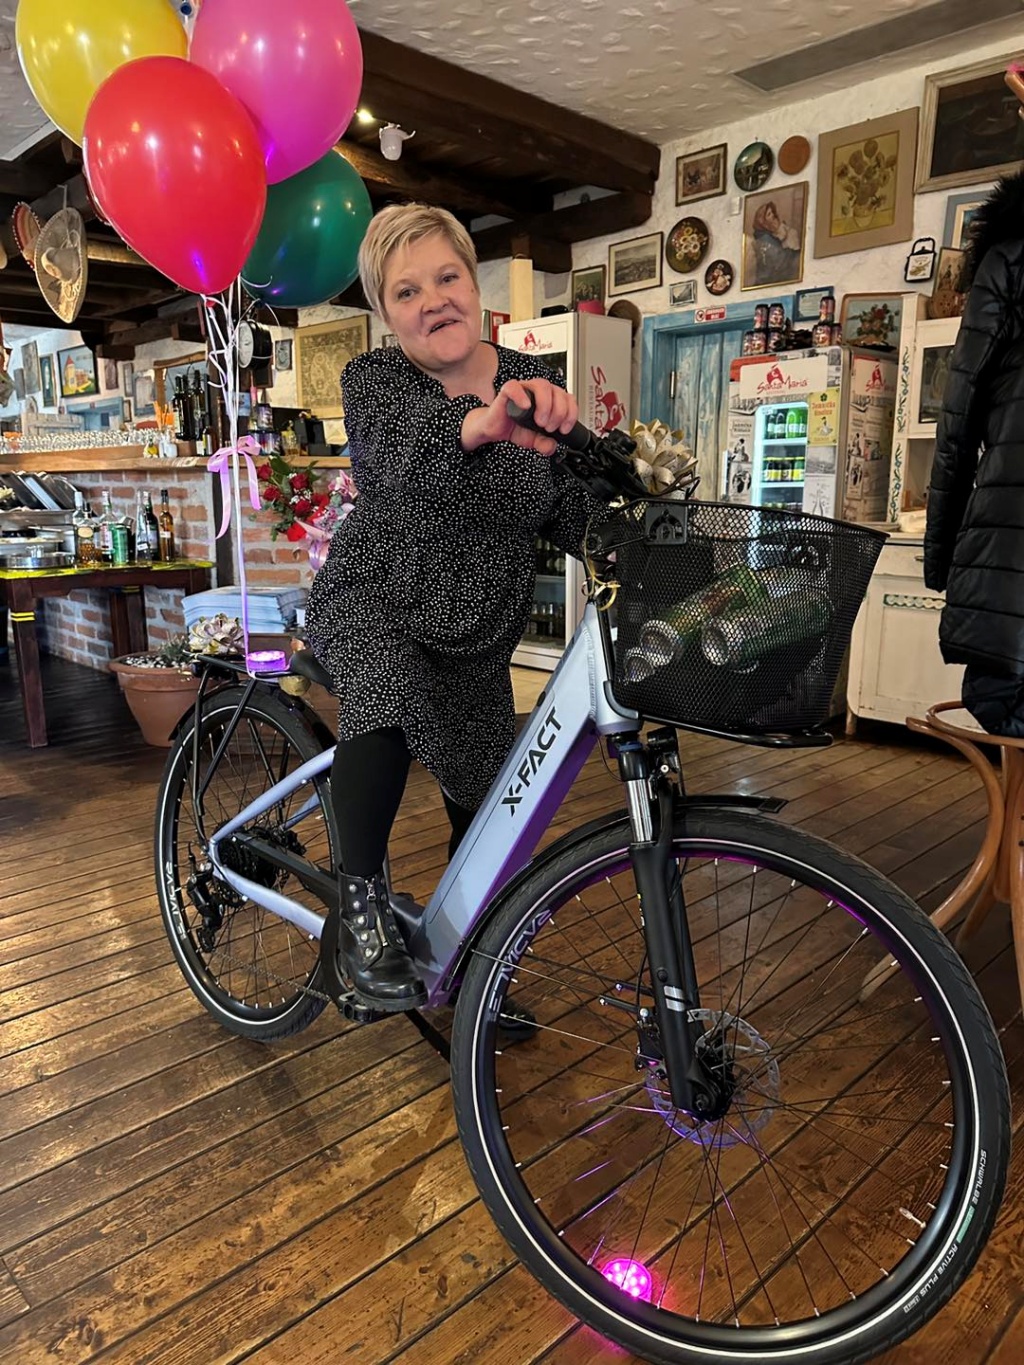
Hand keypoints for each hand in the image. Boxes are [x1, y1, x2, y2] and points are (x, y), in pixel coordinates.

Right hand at [461, 378, 578, 455]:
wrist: (495, 430)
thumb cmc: (515, 428)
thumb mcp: (534, 440)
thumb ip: (545, 444)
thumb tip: (552, 446)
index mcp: (549, 400)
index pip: (568, 398)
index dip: (571, 413)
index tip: (564, 429)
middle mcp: (538, 392)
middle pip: (558, 391)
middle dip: (558, 412)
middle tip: (550, 427)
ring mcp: (524, 389)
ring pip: (542, 385)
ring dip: (545, 405)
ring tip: (540, 422)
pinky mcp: (507, 392)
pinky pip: (515, 387)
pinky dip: (522, 396)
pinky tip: (525, 407)